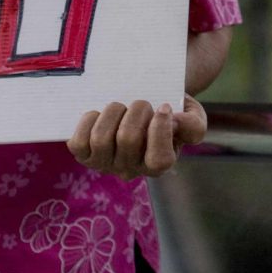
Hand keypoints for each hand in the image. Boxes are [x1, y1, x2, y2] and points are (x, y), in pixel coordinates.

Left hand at [69, 97, 207, 179]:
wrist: (145, 107)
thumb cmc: (170, 113)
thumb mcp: (192, 116)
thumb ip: (193, 124)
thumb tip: (174, 122)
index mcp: (159, 164)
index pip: (159, 159)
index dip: (160, 129)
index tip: (165, 106)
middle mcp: (131, 169)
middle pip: (128, 139)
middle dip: (137, 110)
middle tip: (142, 103)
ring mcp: (105, 164)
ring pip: (101, 139)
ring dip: (113, 112)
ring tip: (121, 106)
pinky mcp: (84, 156)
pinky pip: (78, 142)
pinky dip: (88, 121)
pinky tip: (100, 115)